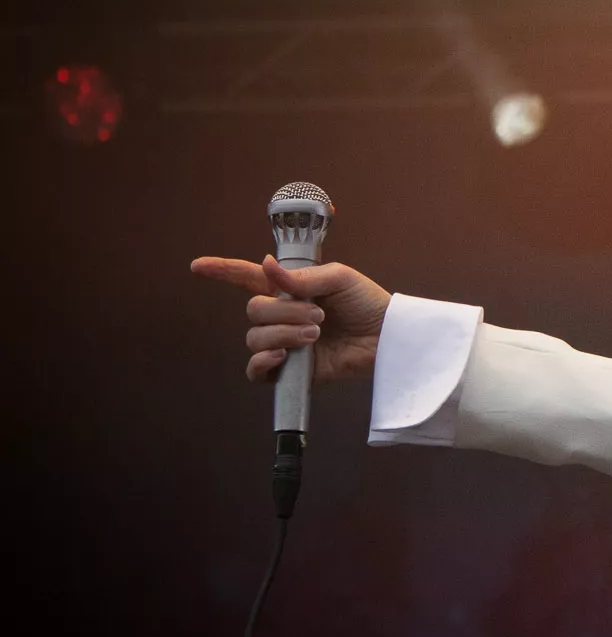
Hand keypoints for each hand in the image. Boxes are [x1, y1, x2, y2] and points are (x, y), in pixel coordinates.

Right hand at [190, 255, 391, 383]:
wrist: (388, 337)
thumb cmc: (368, 303)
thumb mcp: (339, 279)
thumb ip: (301, 277)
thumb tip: (266, 266)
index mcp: (289, 289)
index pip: (247, 277)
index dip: (222, 271)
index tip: (197, 266)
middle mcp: (282, 315)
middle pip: (253, 310)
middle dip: (283, 311)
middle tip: (318, 315)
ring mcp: (285, 343)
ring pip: (256, 338)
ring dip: (284, 334)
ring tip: (315, 334)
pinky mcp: (291, 369)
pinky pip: (256, 370)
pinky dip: (263, 362)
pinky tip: (283, 356)